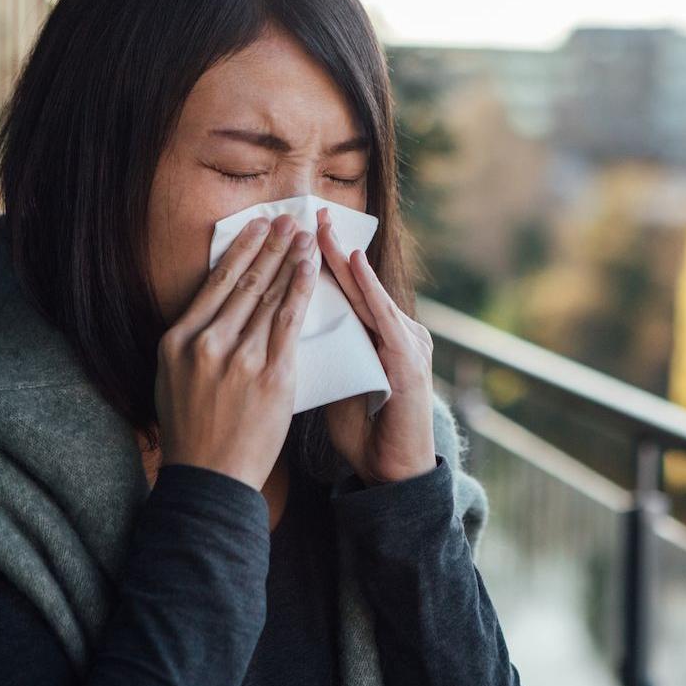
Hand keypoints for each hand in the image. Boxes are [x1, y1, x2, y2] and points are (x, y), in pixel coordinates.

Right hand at [154, 213, 318, 490]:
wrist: (210, 479)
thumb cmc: (192, 432)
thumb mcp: (172, 379)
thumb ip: (191, 343)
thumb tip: (213, 309)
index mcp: (176, 341)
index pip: (214, 284)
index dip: (240, 252)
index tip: (256, 228)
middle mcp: (205, 343)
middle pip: (244, 283)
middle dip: (269, 246)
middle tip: (288, 218)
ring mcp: (238, 358)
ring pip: (268, 296)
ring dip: (288, 259)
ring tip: (304, 235)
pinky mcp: (270, 375)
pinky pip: (288, 321)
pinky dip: (300, 290)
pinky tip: (309, 268)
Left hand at [315, 206, 436, 485]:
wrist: (393, 472)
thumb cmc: (363, 430)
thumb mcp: (334, 382)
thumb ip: (316, 354)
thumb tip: (276, 330)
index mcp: (376, 336)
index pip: (345, 292)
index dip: (319, 261)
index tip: (294, 231)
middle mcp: (395, 332)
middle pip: (358, 283)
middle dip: (332, 247)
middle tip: (308, 213)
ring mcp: (406, 344)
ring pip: (370, 293)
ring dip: (346, 259)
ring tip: (324, 230)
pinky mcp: (409, 362)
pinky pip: (384, 319)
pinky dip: (369, 290)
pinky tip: (353, 266)